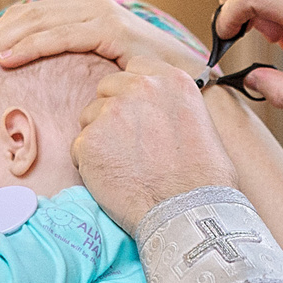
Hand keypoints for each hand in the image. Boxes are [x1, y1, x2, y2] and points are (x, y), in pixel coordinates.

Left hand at [0, 0, 209, 79]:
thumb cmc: (143, 93)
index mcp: (81, 12)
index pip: (27, 21)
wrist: (191, 93)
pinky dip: (30, 47)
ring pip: (36, 25)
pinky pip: (60, 37)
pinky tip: (5, 62)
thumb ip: (68, 72)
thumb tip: (30, 88)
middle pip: (25, 19)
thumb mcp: (96, 78)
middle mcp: (88, 5)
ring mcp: (100, 13)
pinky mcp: (110, 28)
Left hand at [74, 58, 239, 232]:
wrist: (189, 213)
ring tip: (127, 167)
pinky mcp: (89, 141)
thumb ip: (169, 103)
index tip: (142, 117)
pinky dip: (91, 165)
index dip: (134, 94)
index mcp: (172, 79)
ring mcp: (112, 112)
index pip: (134, 70)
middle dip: (114, 114)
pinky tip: (115, 180)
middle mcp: (141, 87)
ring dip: (101, 139)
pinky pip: (79, 148)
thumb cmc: (203, 179)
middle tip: (132, 147)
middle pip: (107, 89)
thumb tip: (152, 106)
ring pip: (90, 117)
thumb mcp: (200, 121)